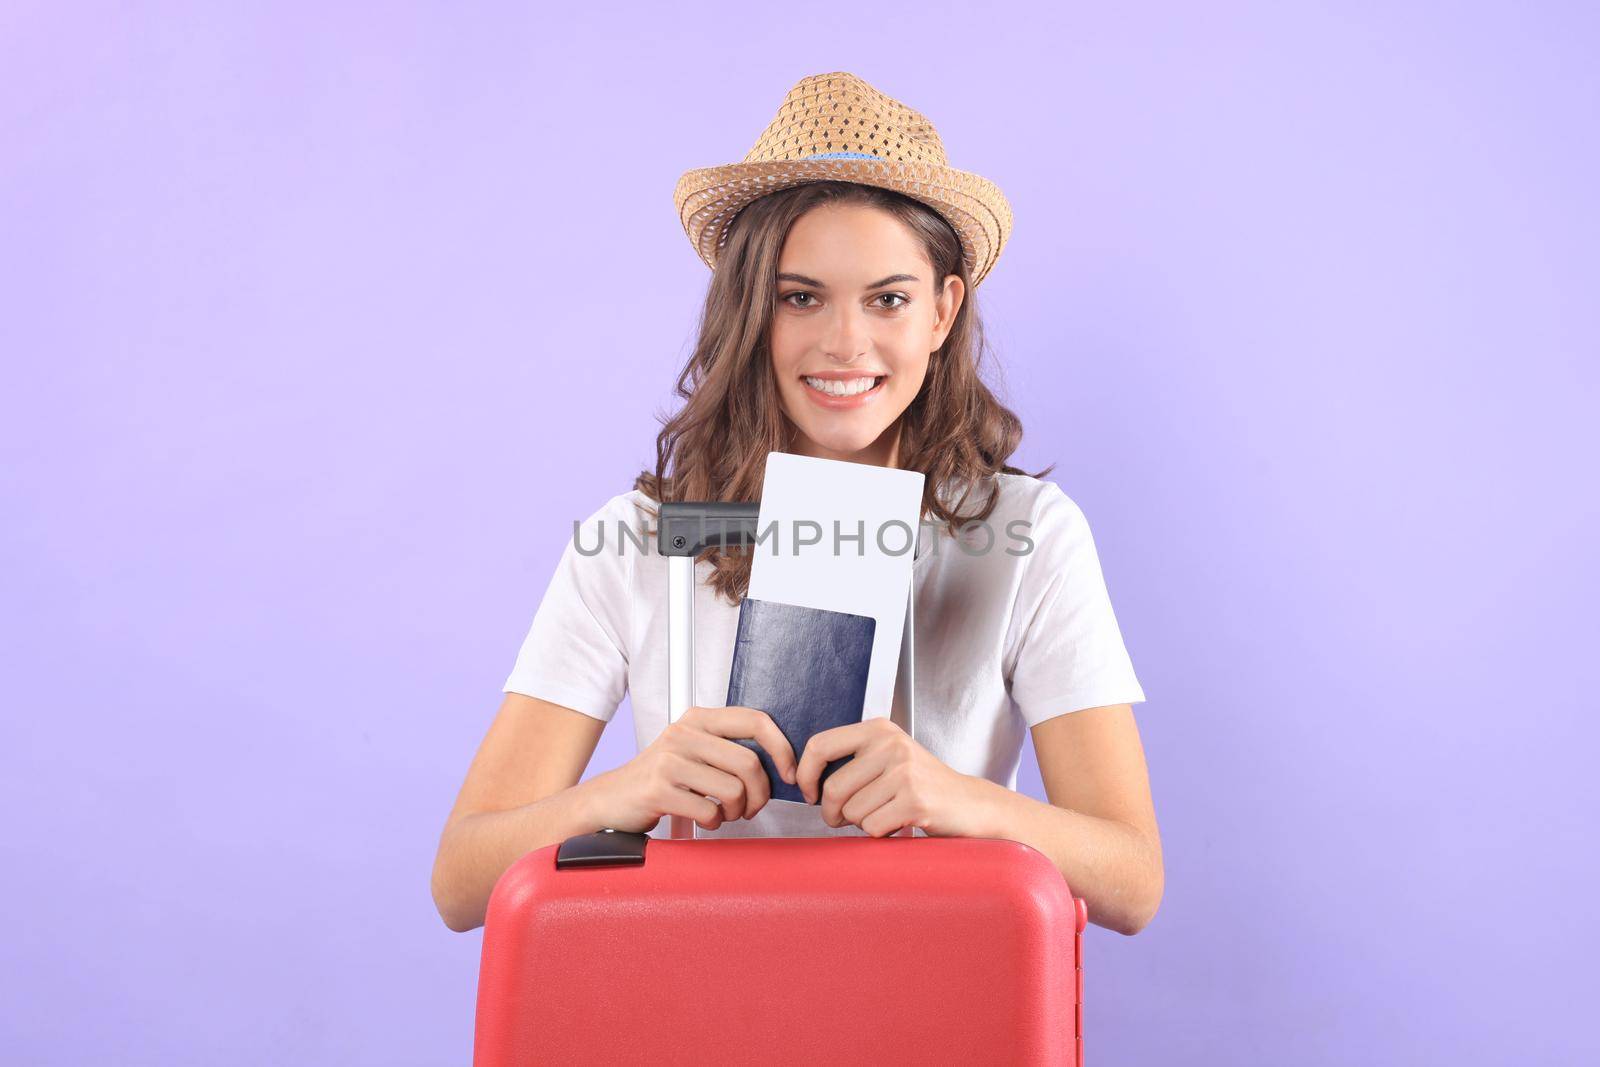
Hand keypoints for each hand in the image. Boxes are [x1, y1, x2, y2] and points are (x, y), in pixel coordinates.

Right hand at [585, 705, 798, 833]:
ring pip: (733, 790)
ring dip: (736, 812)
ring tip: (724, 814)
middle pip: (749, 763)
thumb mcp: (693, 750)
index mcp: (698, 719)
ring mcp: (669, 760)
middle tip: (751, 809)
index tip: (790, 773)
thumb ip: (727, 748)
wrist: (609, 801)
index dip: (782, 748)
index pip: (755, 720)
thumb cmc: (660, 780)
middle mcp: (683, 733)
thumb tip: (778, 763)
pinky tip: (703, 820)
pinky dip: (714, 823)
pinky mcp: (659, 789)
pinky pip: (710, 812)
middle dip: (760, 794)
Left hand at [794, 717, 986, 837]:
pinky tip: (899, 824)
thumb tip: (803, 779)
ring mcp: (904, 771)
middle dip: (833, 813)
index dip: (805, 775)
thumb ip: (852, 759)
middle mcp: (890, 744)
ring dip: (862, 824)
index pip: (820, 745)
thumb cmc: (922, 785)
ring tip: (885, 815)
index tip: (809, 793)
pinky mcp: (915, 800)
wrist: (970, 804)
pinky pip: (873, 827)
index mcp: (878, 729)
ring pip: (852, 812)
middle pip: (833, 788)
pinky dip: (880, 834)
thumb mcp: (888, 757)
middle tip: (845, 819)